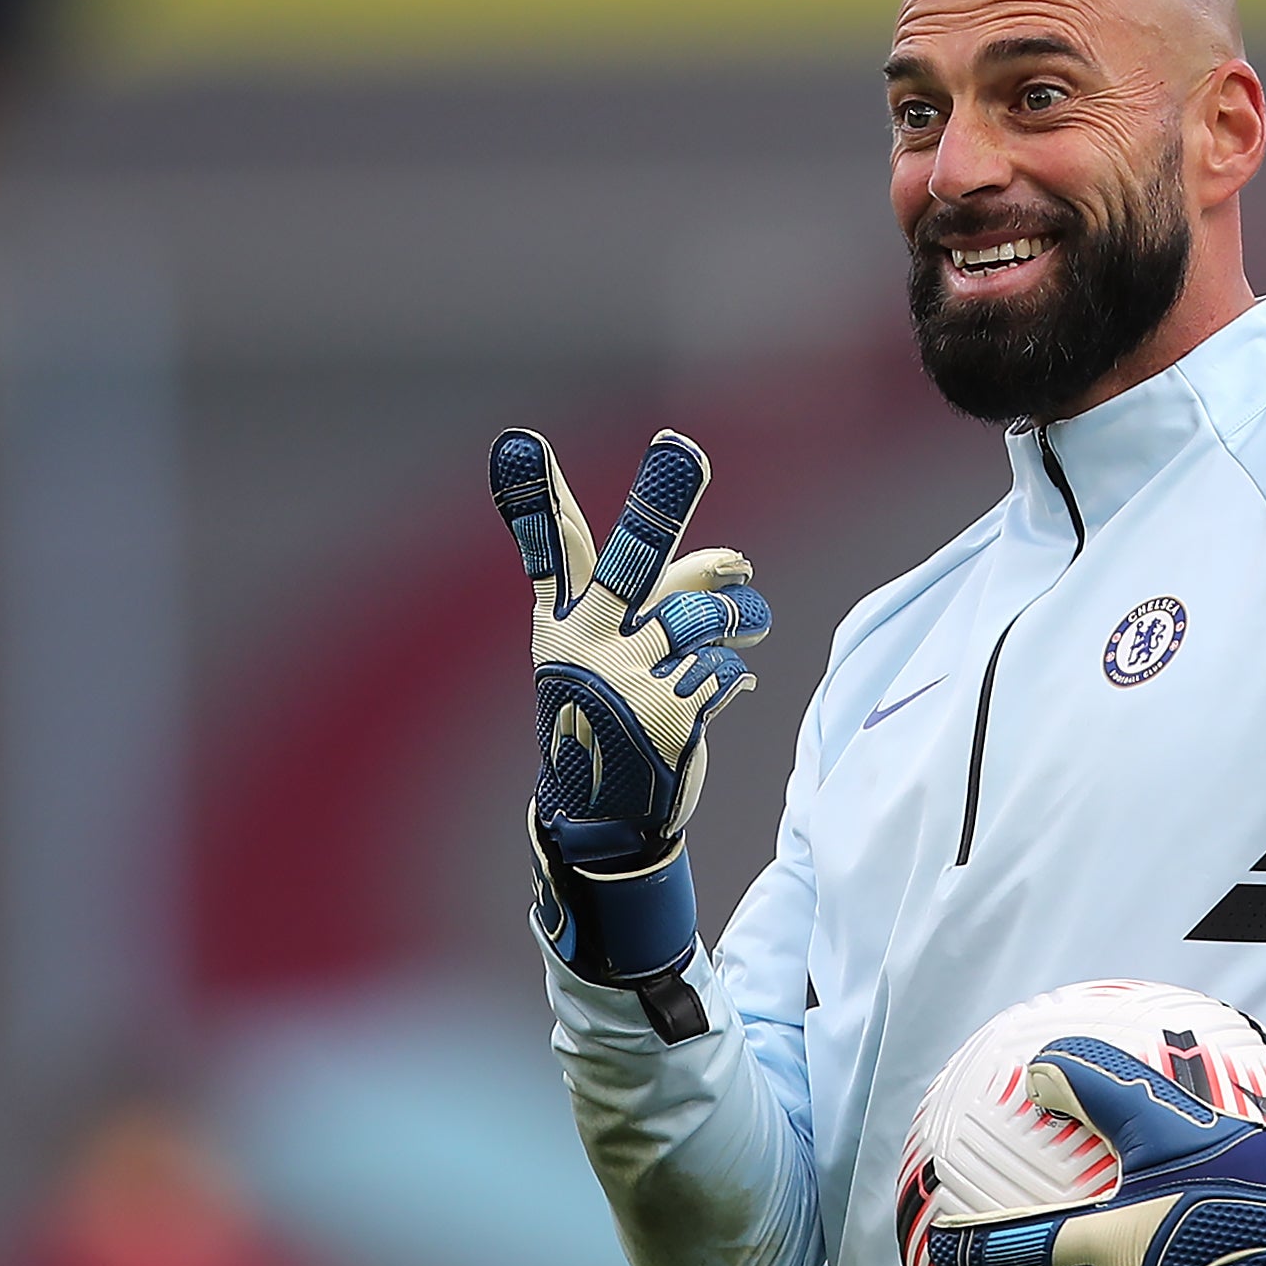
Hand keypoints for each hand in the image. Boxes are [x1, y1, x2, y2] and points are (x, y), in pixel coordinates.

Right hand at [489, 427, 767, 999]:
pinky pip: (724, 667)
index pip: (550, 549)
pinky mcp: (670, 716)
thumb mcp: (604, 653)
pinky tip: (727, 684)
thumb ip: (658, 595)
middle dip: (658, 505)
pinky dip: (733, 670)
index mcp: (561, 624)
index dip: (534, 498)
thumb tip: (735, 559)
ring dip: (735, 610)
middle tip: (683, 450)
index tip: (518, 443)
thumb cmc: (608, 716)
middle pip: (631, 563)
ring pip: (699, 612)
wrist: (605, 822)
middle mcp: (588, 646)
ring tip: (748, 613)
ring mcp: (627, 682)